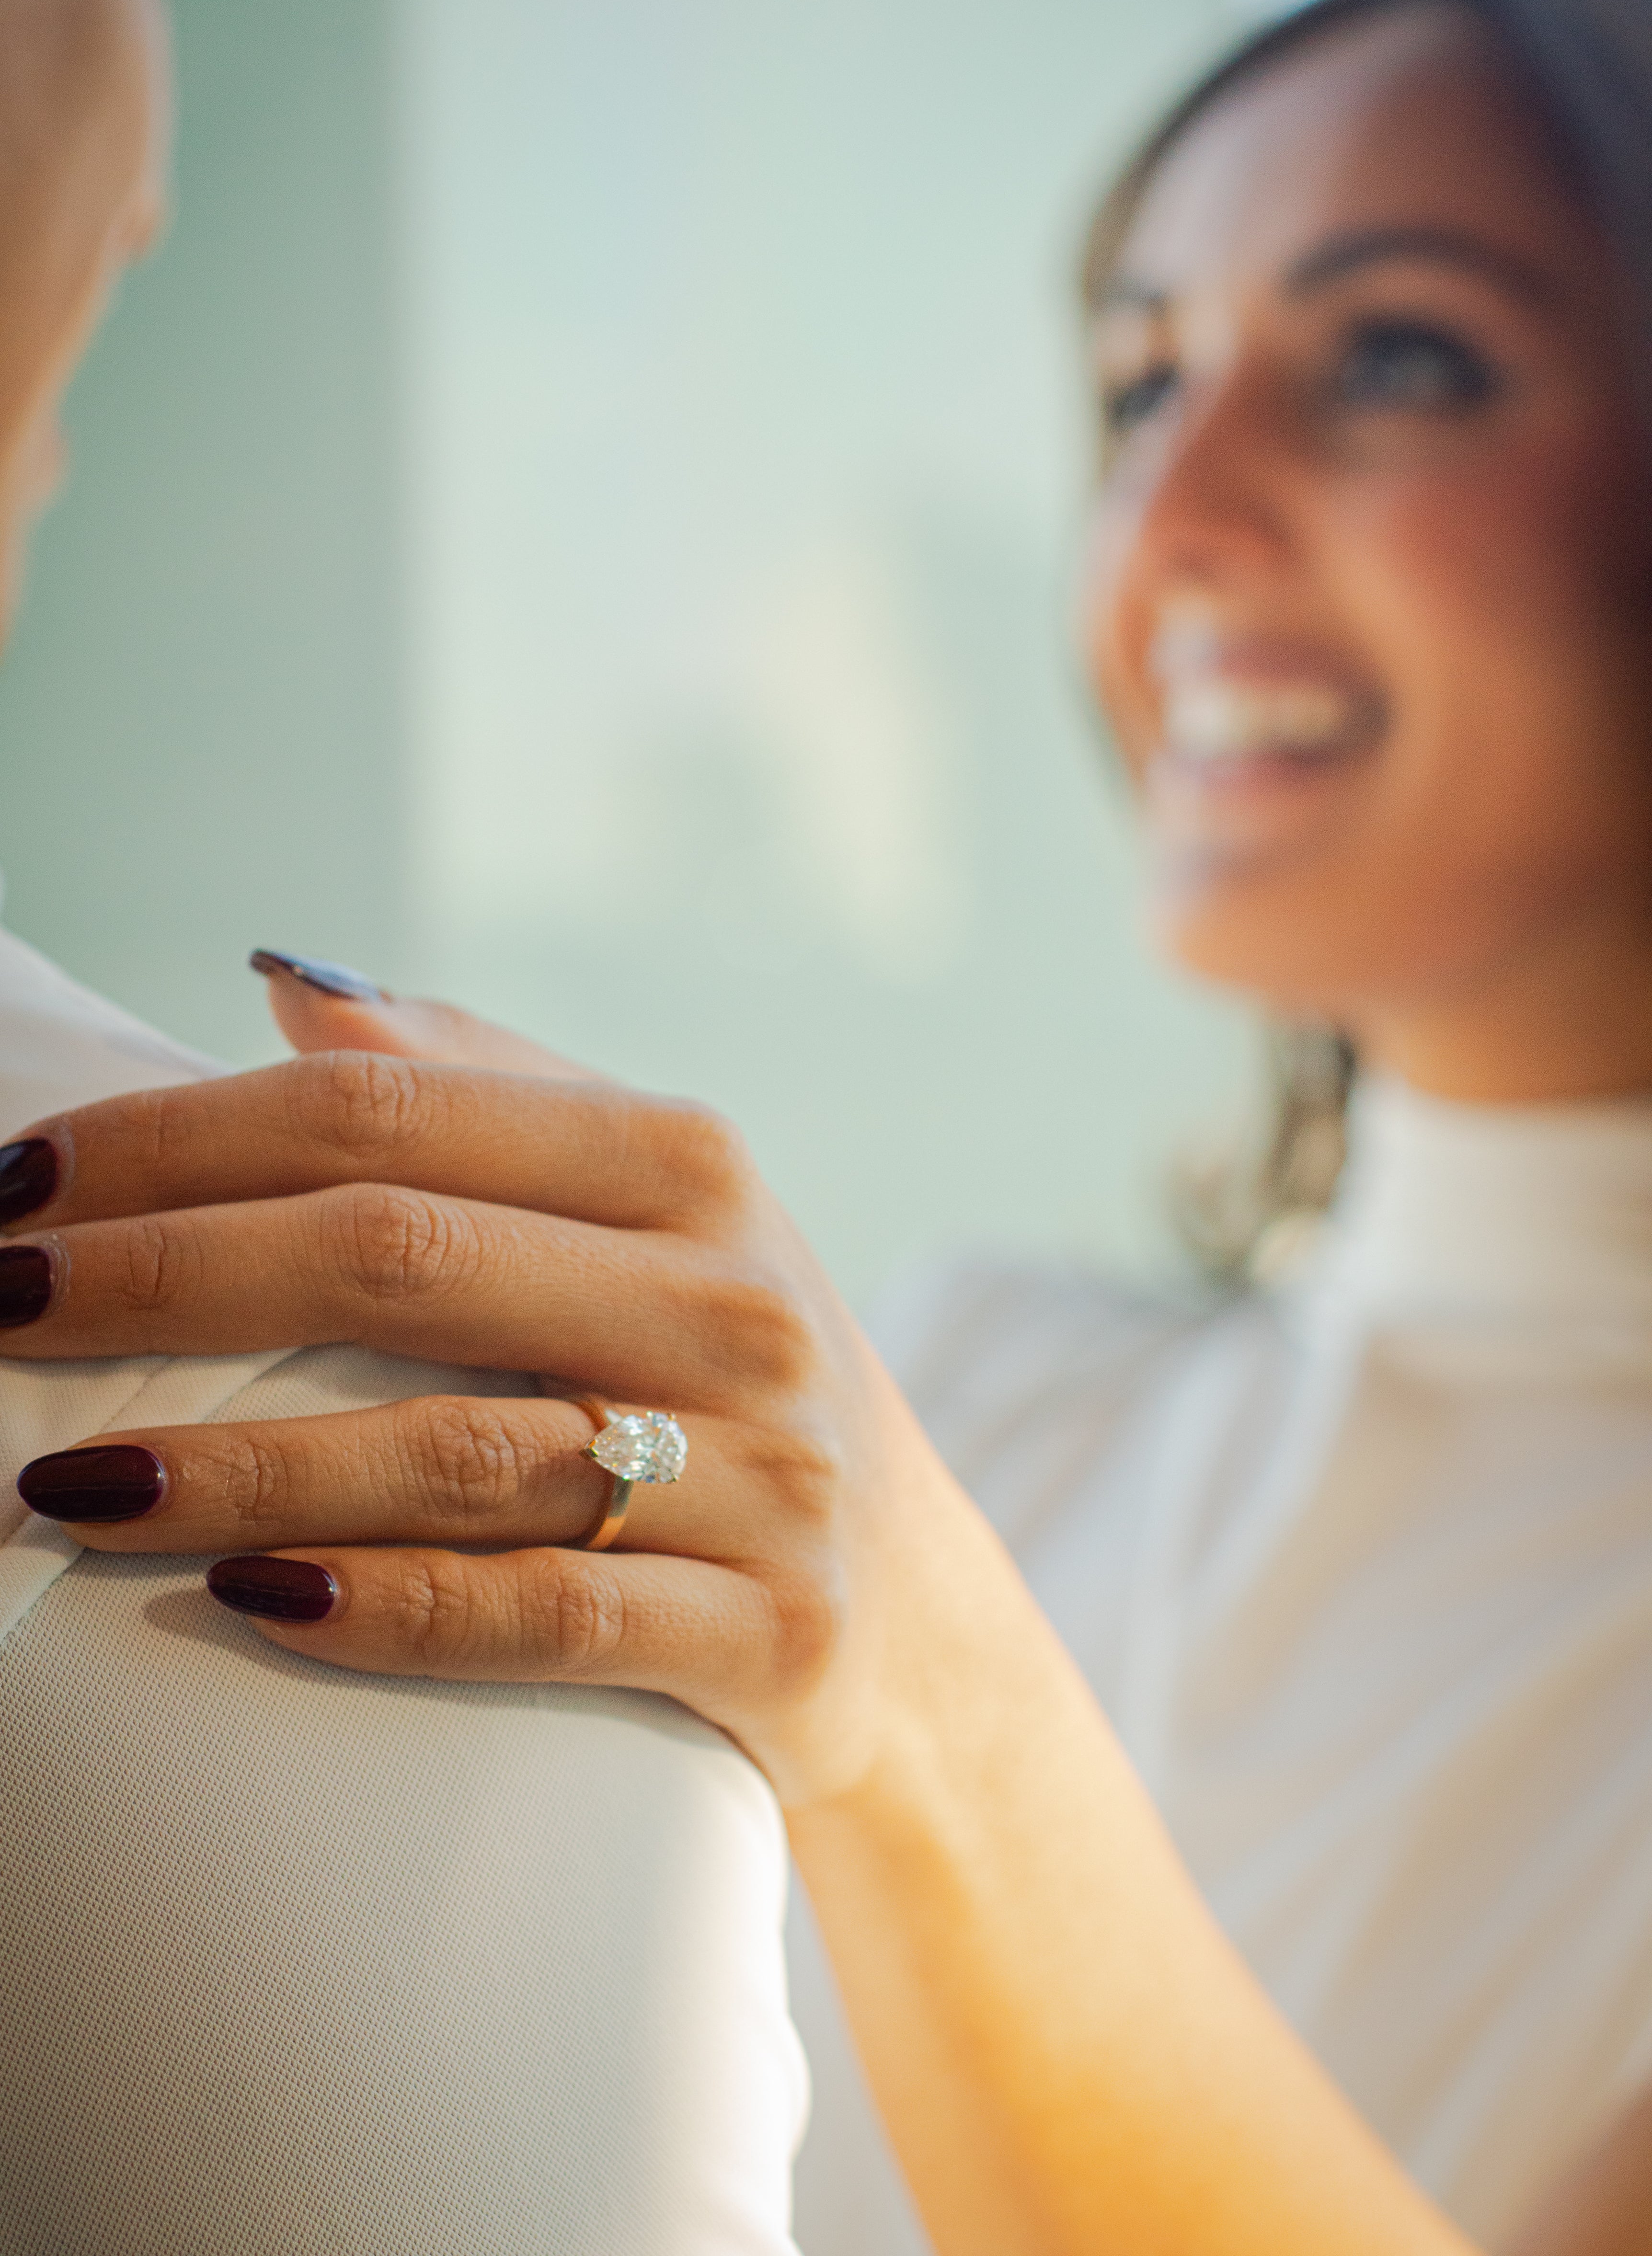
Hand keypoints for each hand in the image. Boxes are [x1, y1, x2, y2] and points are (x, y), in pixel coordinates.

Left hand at [4, 964, 980, 1806]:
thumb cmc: (724, 1379)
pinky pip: (545, 1615)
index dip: (186, 1140)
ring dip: (236, 1466)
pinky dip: (386, 1608)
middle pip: (401, 1255)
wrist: (917, 1616)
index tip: (20, 1181)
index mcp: (684, 1164)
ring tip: (69, 1479)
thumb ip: (484, 1089)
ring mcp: (761, 1468)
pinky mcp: (769, 1631)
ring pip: (453, 1452)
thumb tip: (293, 991)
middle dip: (167, 1275)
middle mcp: (729, 1297)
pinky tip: (247, 1600)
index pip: (392, 1111)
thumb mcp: (649, 1209)